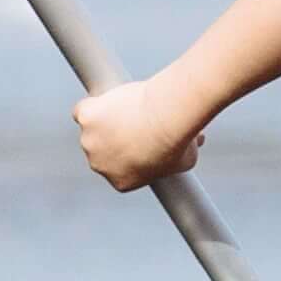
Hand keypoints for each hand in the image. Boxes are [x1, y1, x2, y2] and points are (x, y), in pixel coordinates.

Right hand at [74, 73, 200, 189]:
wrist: (167, 118)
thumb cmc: (180, 139)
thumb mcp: (189, 156)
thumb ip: (186, 154)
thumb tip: (198, 141)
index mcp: (121, 182)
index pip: (119, 168)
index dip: (128, 152)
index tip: (140, 139)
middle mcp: (100, 166)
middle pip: (101, 150)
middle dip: (115, 136)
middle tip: (135, 119)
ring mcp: (90, 141)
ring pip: (91, 128)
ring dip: (104, 118)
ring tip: (127, 105)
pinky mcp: (85, 117)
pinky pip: (82, 110)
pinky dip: (91, 104)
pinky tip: (105, 98)